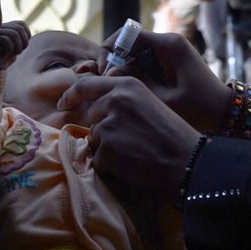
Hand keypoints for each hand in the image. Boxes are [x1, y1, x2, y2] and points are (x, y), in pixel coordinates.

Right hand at [0, 20, 29, 70]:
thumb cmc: (2, 60)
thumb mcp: (15, 48)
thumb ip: (20, 39)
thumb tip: (28, 34)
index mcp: (5, 28)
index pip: (20, 24)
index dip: (27, 34)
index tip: (24, 46)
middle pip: (18, 28)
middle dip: (24, 41)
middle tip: (20, 51)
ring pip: (13, 34)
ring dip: (18, 46)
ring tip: (14, 54)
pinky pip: (6, 39)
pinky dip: (10, 49)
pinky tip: (5, 55)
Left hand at [59, 73, 200, 205]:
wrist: (187, 160)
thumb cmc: (173, 132)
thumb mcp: (149, 102)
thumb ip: (121, 99)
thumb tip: (94, 107)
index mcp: (126, 84)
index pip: (86, 85)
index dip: (70, 95)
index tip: (63, 103)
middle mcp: (114, 100)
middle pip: (92, 116)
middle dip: (104, 129)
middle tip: (131, 140)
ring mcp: (107, 125)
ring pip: (95, 138)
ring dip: (109, 147)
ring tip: (136, 151)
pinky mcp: (106, 150)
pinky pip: (99, 159)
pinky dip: (111, 165)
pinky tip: (133, 163)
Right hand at [86, 29, 233, 134]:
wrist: (225, 111)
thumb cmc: (199, 108)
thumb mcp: (164, 98)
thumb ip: (136, 82)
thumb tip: (108, 74)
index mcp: (169, 44)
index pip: (127, 34)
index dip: (109, 49)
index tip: (103, 72)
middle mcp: (169, 40)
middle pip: (129, 41)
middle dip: (114, 60)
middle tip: (107, 84)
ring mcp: (170, 49)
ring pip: (135, 51)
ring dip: (124, 67)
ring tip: (119, 89)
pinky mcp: (170, 58)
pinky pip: (145, 59)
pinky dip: (135, 71)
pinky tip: (133, 89)